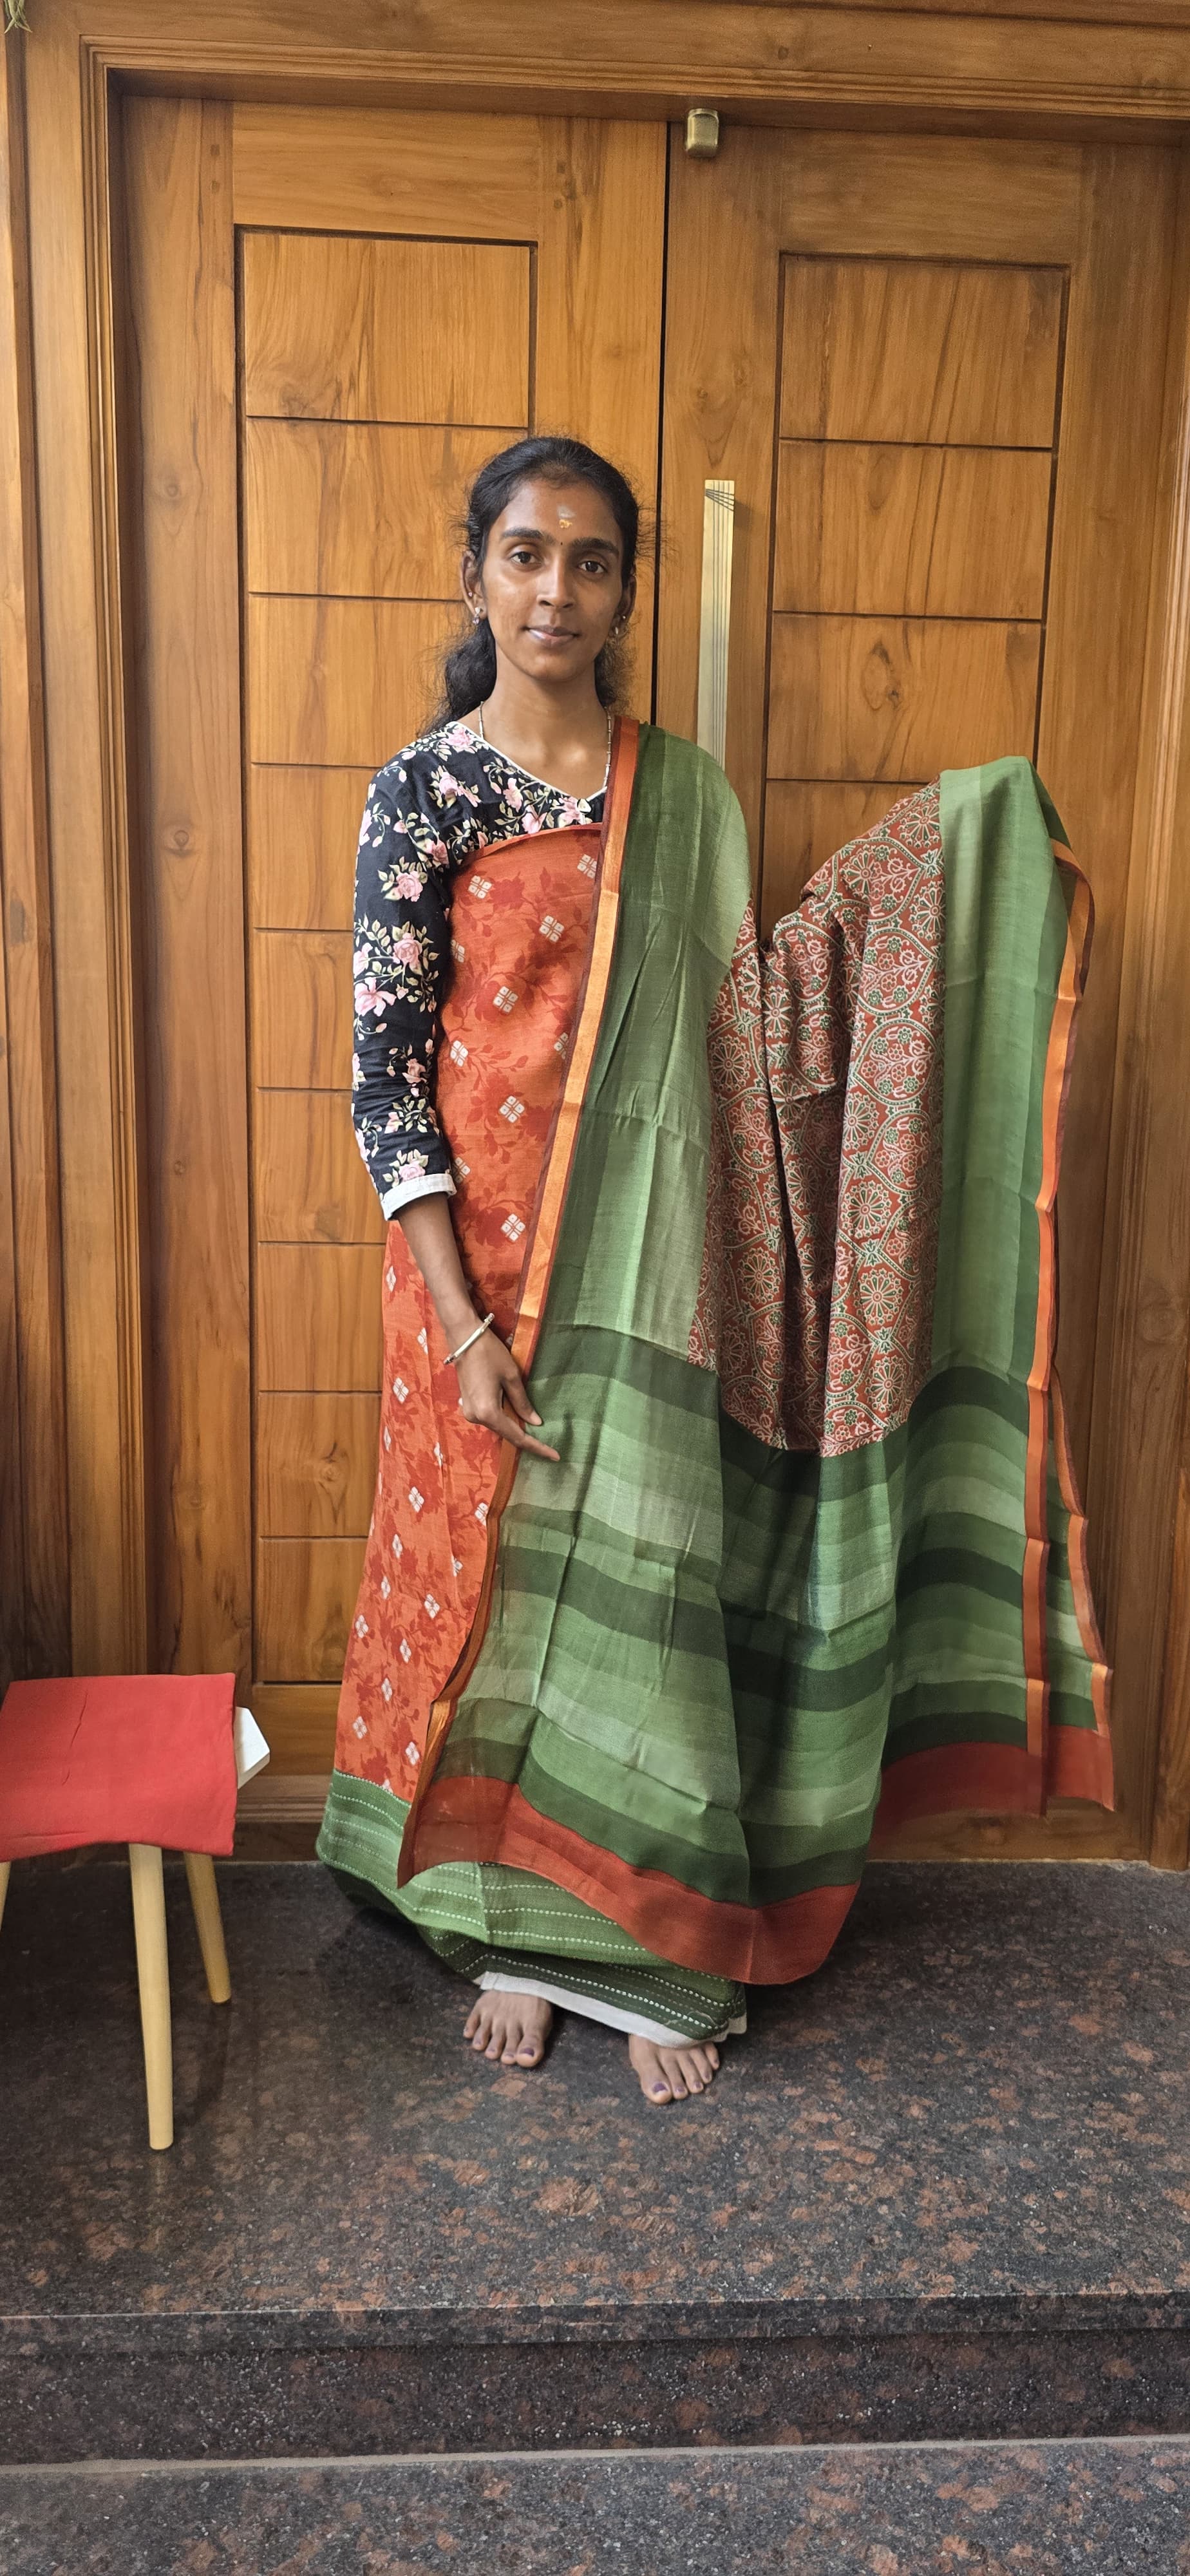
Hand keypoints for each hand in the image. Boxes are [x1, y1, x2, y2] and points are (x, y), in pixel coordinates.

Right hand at [455, 1327, 559, 1460]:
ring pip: (499, 1426)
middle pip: (507, 1434)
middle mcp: (475, 1418)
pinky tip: (520, 1418)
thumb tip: (535, 1422)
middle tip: (551, 1448)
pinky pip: (491, 1418)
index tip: (555, 1456)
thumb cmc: (489, 1353)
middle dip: (528, 1439)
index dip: (537, 1447)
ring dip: (516, 1428)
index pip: (517, 1436)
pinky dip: (506, 1419)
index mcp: (487, 1412)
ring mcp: (469, 1412)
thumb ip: (522, 1403)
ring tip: (539, 1433)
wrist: (463, 1337)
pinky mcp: (468, 1405)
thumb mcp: (511, 1377)